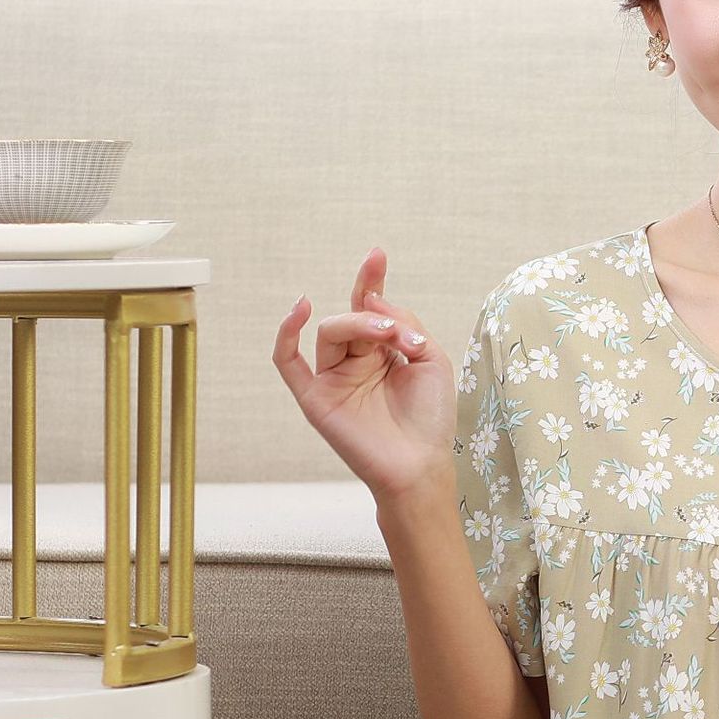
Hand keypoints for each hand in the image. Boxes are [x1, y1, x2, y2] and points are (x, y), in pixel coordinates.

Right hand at [273, 245, 460, 504]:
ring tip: (387, 336)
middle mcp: (356, 362)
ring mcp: (333, 379)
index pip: (371, 308)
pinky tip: (299, 310)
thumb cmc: (430, 417)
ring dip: (358, 324)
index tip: (377, 254)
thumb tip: (371, 299)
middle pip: (352, 317)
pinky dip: (287, 333)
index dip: (371, 280)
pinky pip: (287, 361)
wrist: (420, 464)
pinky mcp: (315, 398)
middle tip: (399, 334)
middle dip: (376, 315)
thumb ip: (403, 322)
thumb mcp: (431, 358)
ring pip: (331, 332)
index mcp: (383, 352)